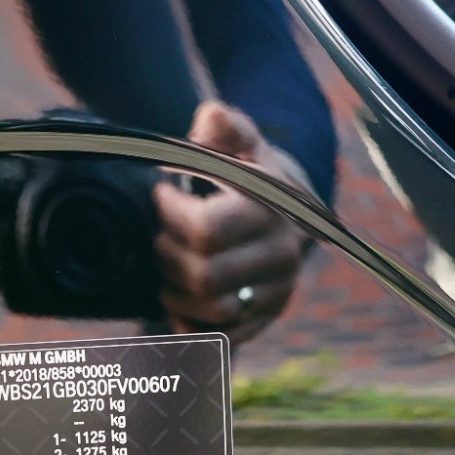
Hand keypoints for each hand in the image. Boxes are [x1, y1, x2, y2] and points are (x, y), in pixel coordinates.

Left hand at [153, 101, 310, 343]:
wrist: (293, 211)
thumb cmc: (253, 171)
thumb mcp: (242, 142)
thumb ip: (226, 126)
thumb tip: (210, 116)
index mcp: (272, 210)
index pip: (205, 229)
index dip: (170, 213)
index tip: (161, 194)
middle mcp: (281, 256)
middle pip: (203, 274)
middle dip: (169, 254)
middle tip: (162, 235)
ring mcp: (276, 292)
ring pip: (210, 310)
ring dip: (175, 290)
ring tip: (168, 265)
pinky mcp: (266, 319)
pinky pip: (219, 339)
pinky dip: (189, 324)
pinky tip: (177, 298)